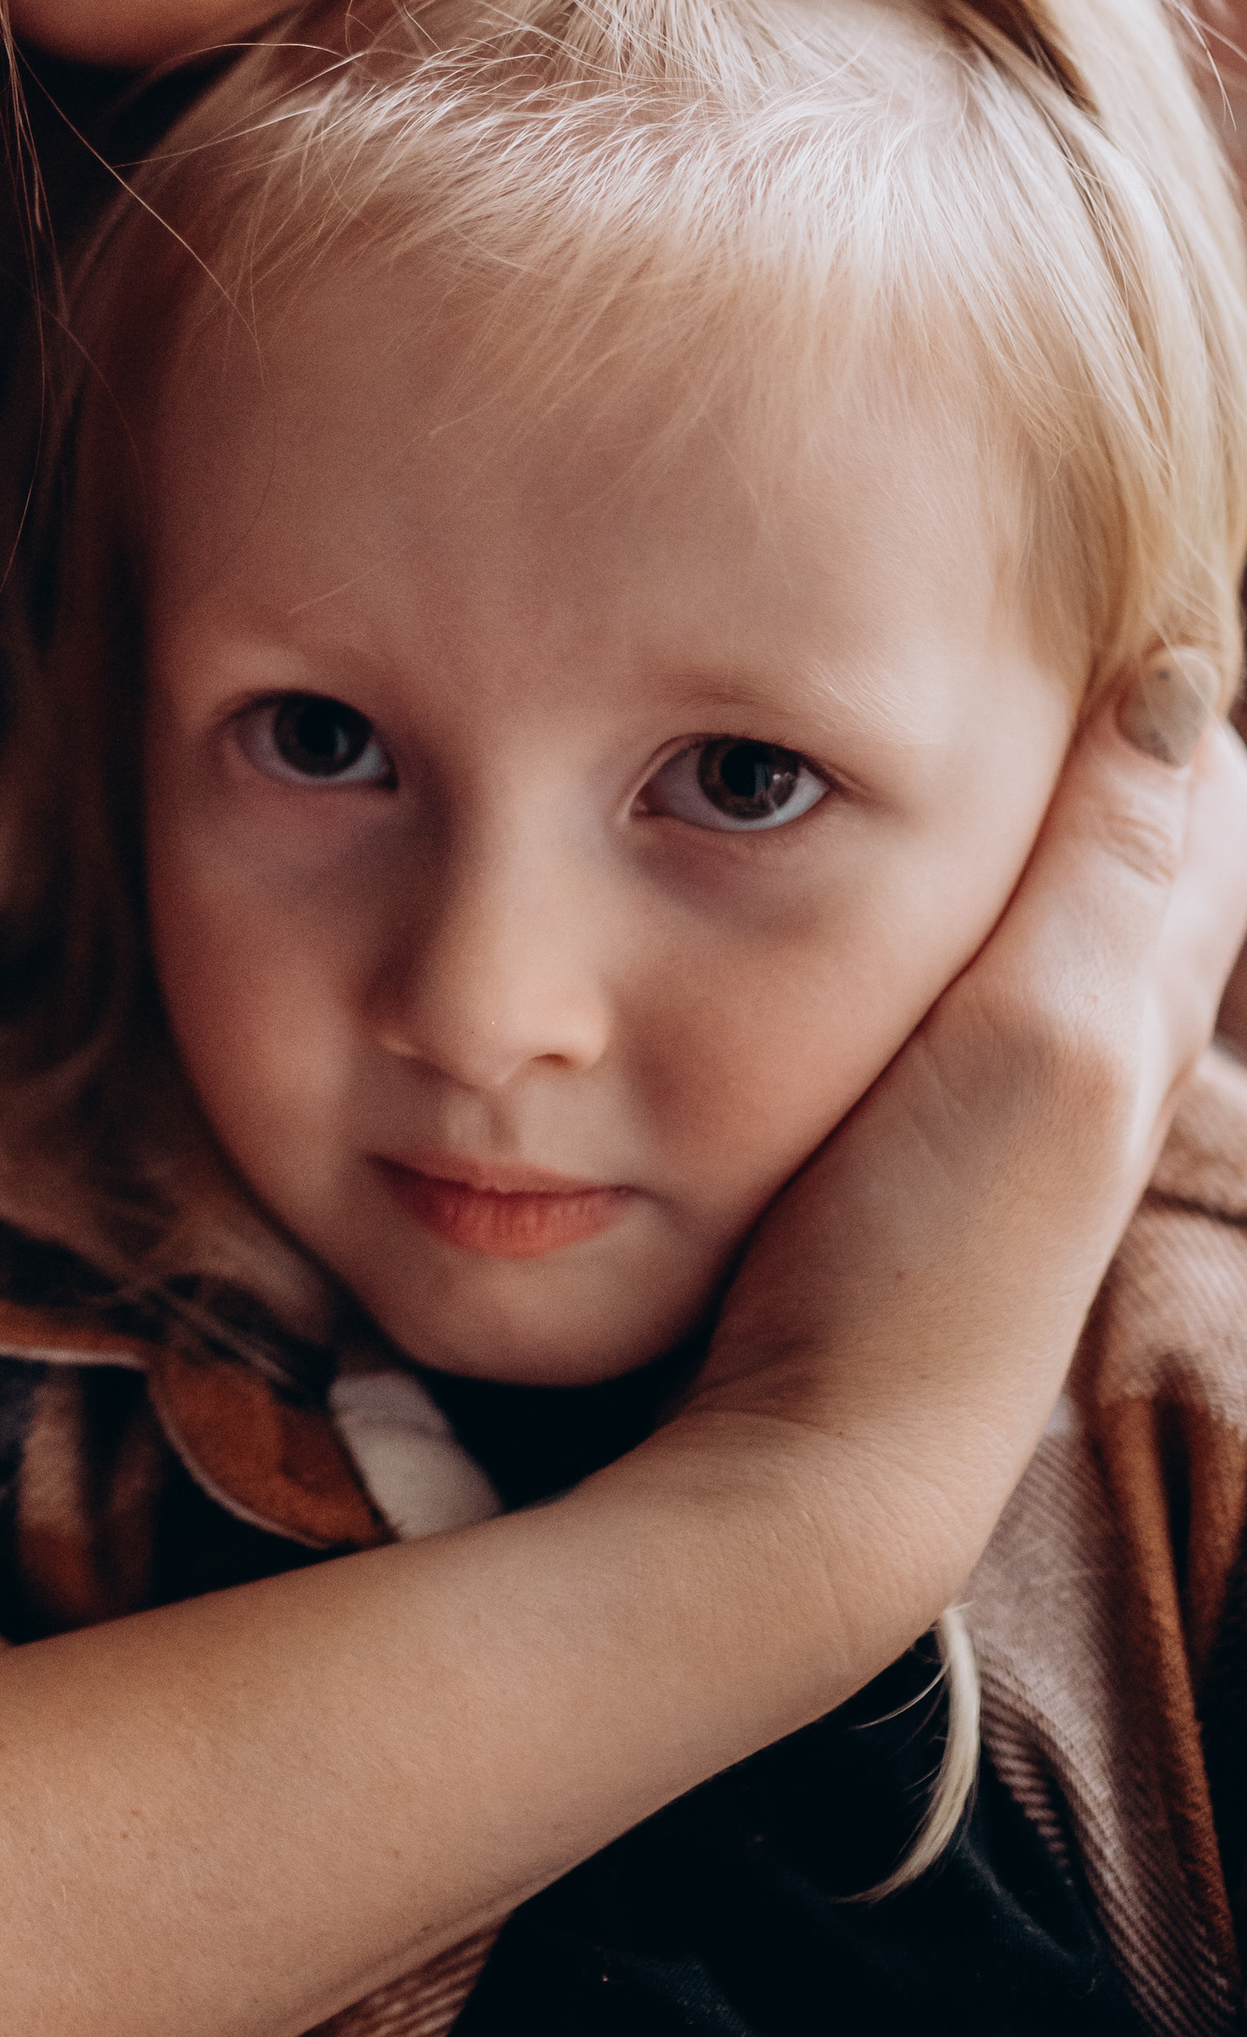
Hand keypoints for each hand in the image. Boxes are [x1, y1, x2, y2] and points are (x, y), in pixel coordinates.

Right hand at [677, 668, 1246, 1601]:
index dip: (1172, 689)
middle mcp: (1100, 1040)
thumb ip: (1107, 869)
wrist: (830, 1454)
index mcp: (1143, 996)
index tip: (1116, 582)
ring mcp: (1011, 1094)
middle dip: (1112, 731)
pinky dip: (954, 892)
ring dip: (1032, 809)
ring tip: (957, 703)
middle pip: (1147, 850)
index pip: (1205, 801)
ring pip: (1054, 910)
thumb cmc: (933, 1250)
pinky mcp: (918, 1134)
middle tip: (1036, 612)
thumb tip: (1183, 682)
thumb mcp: (1043, 1040)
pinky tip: (868, 869)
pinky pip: (967, 969)